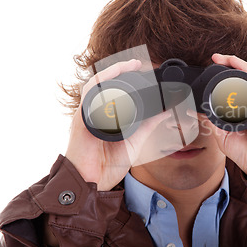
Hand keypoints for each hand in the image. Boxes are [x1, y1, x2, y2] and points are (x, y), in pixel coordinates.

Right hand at [65, 59, 169, 190]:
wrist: (92, 183)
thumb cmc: (107, 164)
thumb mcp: (134, 141)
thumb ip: (148, 125)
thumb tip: (166, 111)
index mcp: (106, 115)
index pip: (114, 89)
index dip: (125, 76)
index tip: (141, 66)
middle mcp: (94, 112)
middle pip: (103, 83)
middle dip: (118, 69)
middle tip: (136, 62)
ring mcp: (86, 115)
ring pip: (95, 86)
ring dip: (110, 73)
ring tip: (126, 66)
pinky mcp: (81, 122)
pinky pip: (88, 99)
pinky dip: (99, 88)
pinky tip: (110, 81)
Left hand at [205, 54, 246, 176]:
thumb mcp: (223, 138)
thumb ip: (211, 123)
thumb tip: (194, 110)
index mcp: (245, 110)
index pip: (235, 87)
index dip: (223, 75)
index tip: (207, 69)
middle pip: (244, 77)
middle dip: (230, 64)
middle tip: (214, 58)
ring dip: (238, 64)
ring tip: (224, 58)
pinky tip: (238, 67)